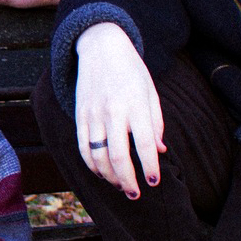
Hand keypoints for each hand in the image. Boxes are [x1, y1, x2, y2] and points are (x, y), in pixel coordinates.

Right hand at [75, 22, 165, 197]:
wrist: (101, 47)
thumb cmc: (131, 70)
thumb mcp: (151, 92)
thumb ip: (155, 123)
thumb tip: (160, 151)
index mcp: (135, 105)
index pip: (144, 144)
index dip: (150, 167)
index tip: (155, 182)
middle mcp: (113, 111)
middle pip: (118, 156)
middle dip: (127, 180)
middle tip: (135, 194)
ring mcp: (93, 114)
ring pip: (98, 156)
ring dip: (109, 176)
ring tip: (119, 185)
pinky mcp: (80, 115)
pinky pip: (83, 146)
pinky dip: (91, 164)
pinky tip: (101, 173)